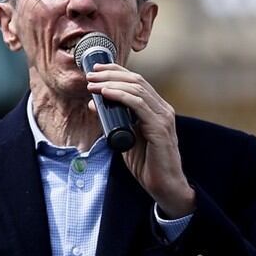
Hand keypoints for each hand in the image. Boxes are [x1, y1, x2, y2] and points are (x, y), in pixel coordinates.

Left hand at [86, 63, 195, 217]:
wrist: (165, 186)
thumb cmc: (147, 163)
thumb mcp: (125, 137)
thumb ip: (112, 121)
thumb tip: (93, 104)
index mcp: (156, 109)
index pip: (137, 81)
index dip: (116, 71)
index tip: (95, 70)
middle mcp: (162, 109)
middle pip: (136, 80)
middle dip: (111, 74)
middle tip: (90, 74)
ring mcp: (163, 117)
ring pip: (137, 89)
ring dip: (111, 84)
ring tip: (93, 85)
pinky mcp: (160, 128)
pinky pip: (138, 105)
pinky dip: (121, 96)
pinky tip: (106, 94)